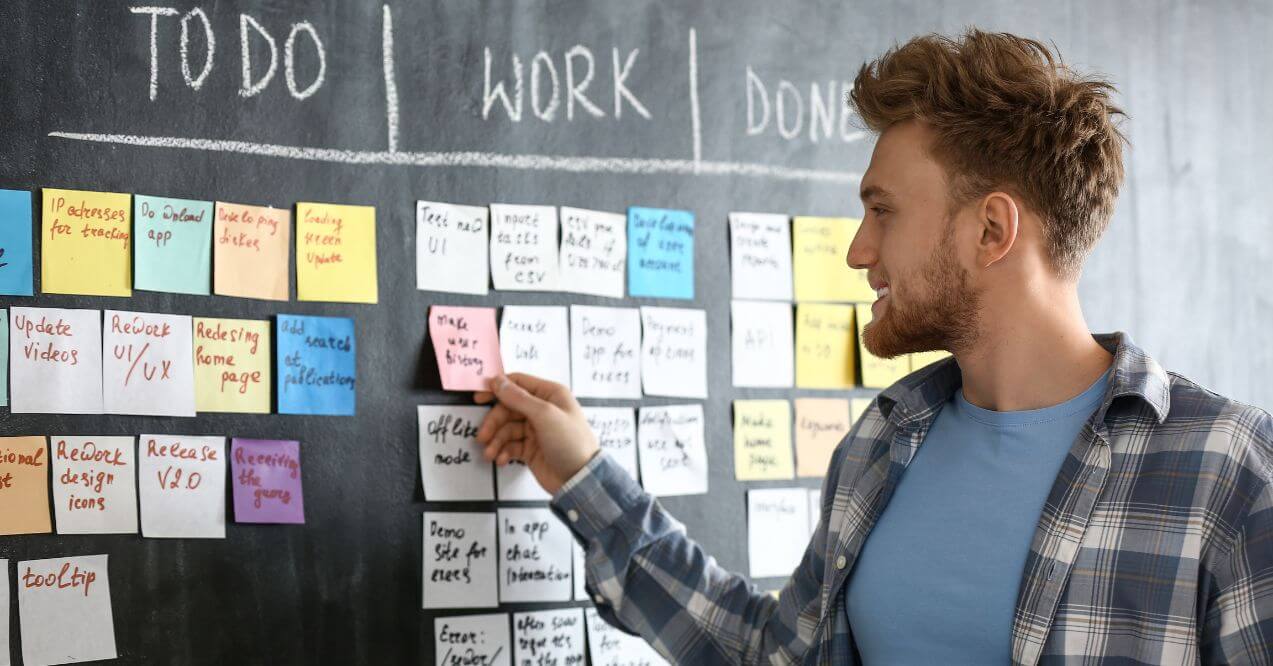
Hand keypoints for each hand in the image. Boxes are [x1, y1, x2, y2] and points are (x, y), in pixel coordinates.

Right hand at [473, 373, 599, 495]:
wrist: (579, 479)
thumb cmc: (571, 443)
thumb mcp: (545, 415)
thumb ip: (519, 398)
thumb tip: (498, 381)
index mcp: (550, 395)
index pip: (518, 383)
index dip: (498, 388)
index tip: (478, 397)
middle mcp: (542, 410)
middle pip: (508, 408)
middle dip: (494, 422)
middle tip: (483, 436)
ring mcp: (536, 430)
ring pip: (506, 428)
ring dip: (496, 440)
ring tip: (491, 453)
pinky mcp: (531, 448)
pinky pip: (510, 445)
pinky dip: (503, 451)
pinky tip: (502, 459)